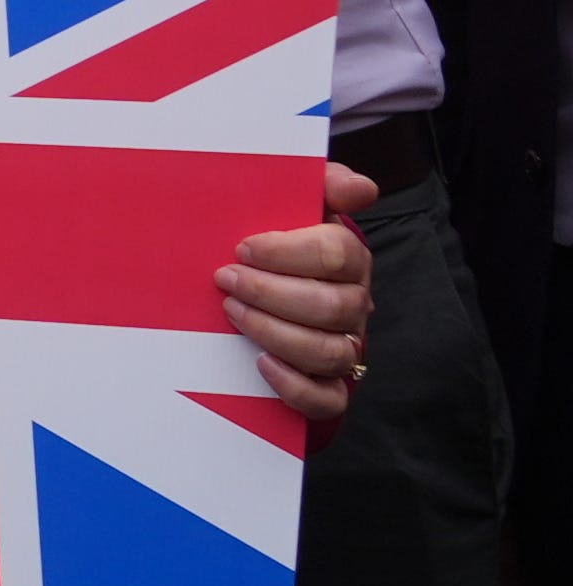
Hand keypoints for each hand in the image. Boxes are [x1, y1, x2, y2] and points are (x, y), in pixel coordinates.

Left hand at [222, 161, 382, 424]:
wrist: (258, 292)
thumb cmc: (273, 250)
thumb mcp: (291, 210)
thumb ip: (322, 186)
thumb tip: (360, 187)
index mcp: (347, 261)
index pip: (339, 254)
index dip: (289, 251)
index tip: (243, 247)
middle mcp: (352, 306)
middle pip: (333, 305)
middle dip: (272, 292)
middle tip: (226, 278)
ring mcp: (343, 347)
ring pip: (329, 351)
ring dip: (275, 332)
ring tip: (231, 312)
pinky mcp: (327, 387)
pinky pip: (326, 398)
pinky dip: (295, 385)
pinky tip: (262, 364)